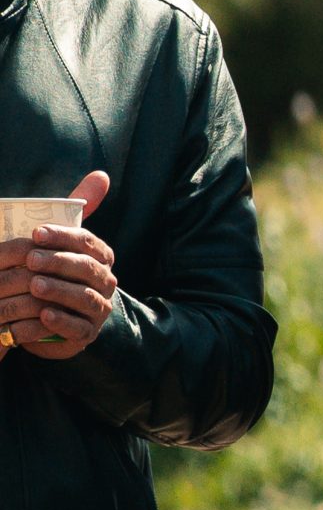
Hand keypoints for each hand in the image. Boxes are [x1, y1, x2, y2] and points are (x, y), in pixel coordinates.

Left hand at [0, 172, 114, 358]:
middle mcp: (105, 282)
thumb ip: (79, 210)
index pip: (89, 243)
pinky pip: (77, 327)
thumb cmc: (57, 274)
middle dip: (59, 263)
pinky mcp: (87, 334)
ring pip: (85, 298)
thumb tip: (102, 174)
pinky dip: (61, 322)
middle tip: (30, 260)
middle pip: (87, 269)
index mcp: (100, 258)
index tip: (36, 233)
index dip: (64, 237)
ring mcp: (98, 309)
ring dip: (59, 291)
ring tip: (34, 286)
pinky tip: (44, 315)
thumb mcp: (64, 243)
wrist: (54, 320)